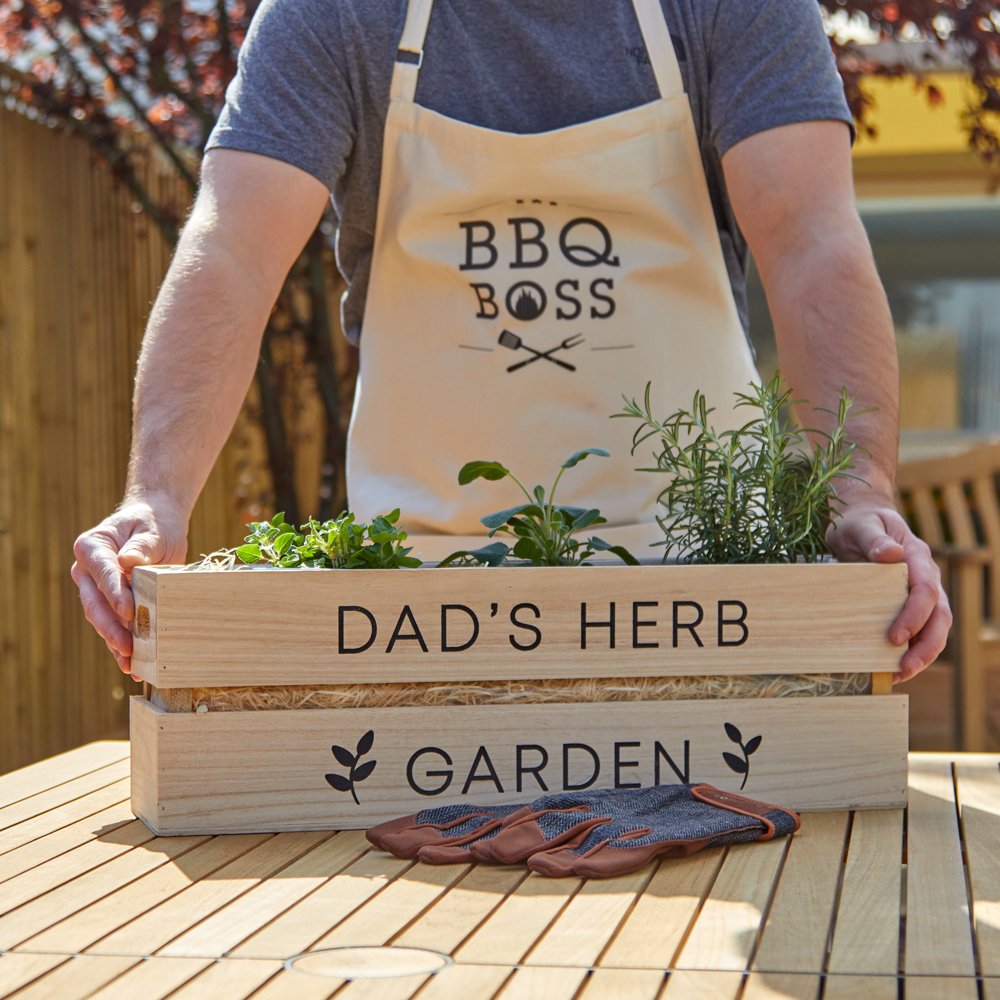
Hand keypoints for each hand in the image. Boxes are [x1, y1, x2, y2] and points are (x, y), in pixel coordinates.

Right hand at [71, 496, 187, 677]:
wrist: (155, 525)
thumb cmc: (154, 525)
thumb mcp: (153, 531)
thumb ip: (142, 546)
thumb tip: (128, 561)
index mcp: (92, 547)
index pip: (103, 572)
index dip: (114, 594)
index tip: (128, 612)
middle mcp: (86, 571)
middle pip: (95, 603)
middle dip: (111, 628)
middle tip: (128, 646)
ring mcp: (94, 590)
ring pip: (102, 620)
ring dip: (115, 643)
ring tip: (131, 664)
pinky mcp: (109, 605)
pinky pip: (113, 628)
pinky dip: (121, 647)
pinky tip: (133, 666)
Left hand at [825, 502, 950, 681]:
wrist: (860, 521)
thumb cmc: (859, 523)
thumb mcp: (861, 526)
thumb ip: (874, 539)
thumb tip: (892, 554)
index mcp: (917, 556)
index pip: (925, 590)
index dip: (914, 616)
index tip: (895, 637)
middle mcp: (927, 577)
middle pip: (939, 616)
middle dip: (925, 646)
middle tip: (903, 669)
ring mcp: (922, 593)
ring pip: (935, 628)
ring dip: (922, 654)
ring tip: (899, 675)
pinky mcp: (910, 605)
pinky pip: (919, 631)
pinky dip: (910, 651)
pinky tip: (891, 668)